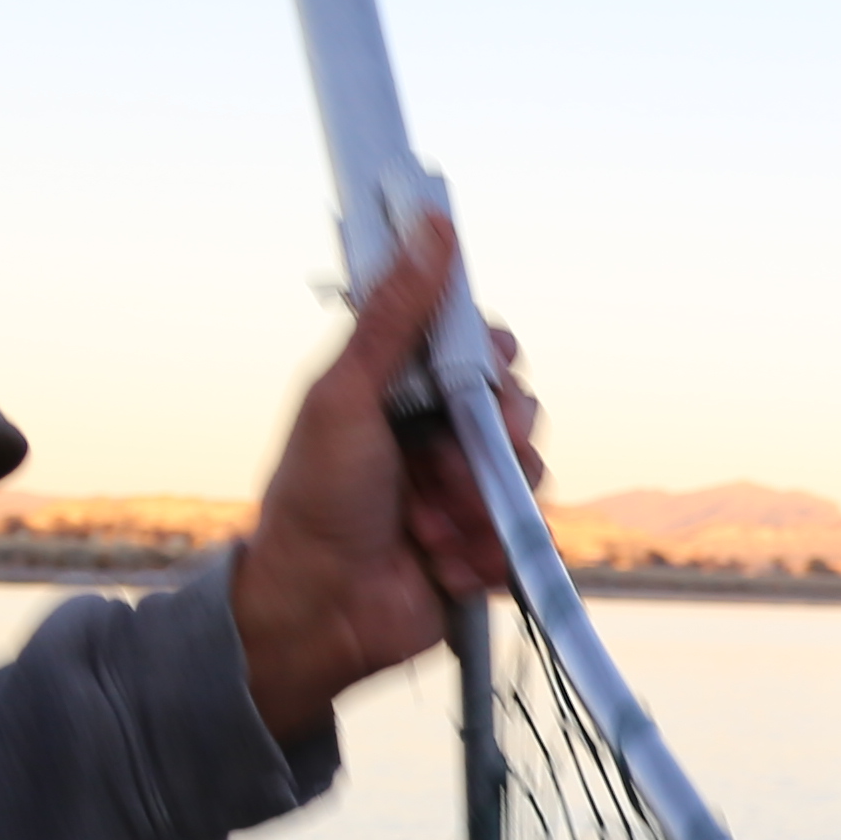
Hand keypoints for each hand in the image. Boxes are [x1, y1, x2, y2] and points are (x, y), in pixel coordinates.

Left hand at [229, 215, 543, 741]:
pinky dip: (489, 553)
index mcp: (403, 389)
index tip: (482, 373)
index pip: (481, 350)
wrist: (317, 610)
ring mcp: (466, 491)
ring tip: (429, 526)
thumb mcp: (346, 394)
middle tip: (445, 464)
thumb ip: (396, 315)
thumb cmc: (312, 501)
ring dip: (480, 504)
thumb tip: (431, 229)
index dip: (492, 361)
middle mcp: (439, 434)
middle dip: (489, 442)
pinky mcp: (486, 547)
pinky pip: (526, 538)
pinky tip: (443, 563)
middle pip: (516, 409)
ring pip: (528, 475)